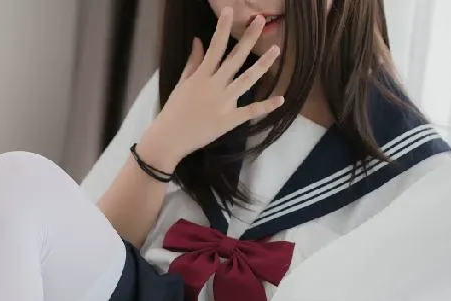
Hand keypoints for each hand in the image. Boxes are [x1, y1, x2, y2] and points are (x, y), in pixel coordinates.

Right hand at [135, 9, 283, 170]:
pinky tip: (281, 99)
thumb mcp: (182, 83)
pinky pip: (250, 111)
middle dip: (248, 38)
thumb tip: (198, 40)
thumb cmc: (174, 111)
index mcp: (201, 76)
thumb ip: (193, 62)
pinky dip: (266, 106)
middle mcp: (214, 86)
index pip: (215, 46)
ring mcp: (223, 103)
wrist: (169, 139)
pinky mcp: (229, 120)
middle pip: (235, 58)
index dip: (222, 27)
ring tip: (276, 50)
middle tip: (260, 21)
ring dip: (263, 65)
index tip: (229, 10)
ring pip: (247, 80)